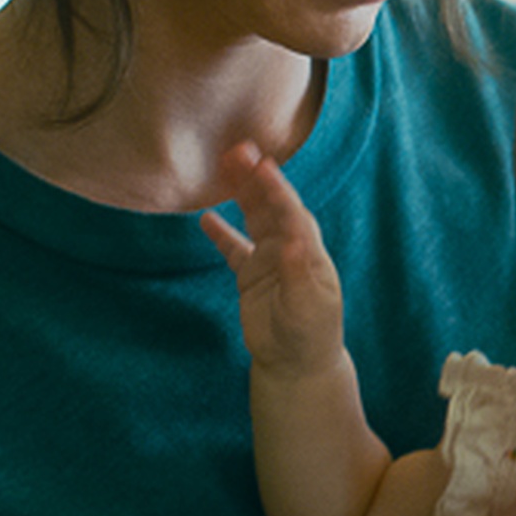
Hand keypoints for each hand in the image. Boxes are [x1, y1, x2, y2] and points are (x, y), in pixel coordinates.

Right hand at [200, 141, 344, 376]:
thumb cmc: (310, 335)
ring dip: (241, 194)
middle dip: (256, 179)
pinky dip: (221, 233)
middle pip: (271, 206)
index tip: (261, 165)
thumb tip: (291, 242)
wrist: (297, 363)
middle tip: (238, 151)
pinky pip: (234, 248)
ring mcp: (269, 260)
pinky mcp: (251, 275)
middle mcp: (290, 249)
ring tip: (225, 167)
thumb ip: (297, 274)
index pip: (291, 213)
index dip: (276, 189)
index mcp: (309, 252)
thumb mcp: (306, 306)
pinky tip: (205, 218)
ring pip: (254, 218)